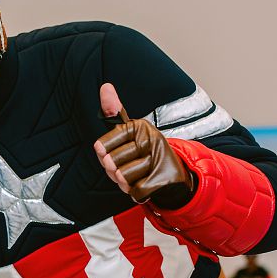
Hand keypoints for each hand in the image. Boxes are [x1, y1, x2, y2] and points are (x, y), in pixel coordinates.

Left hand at [93, 83, 194, 206]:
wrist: (174, 175)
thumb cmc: (144, 153)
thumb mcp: (129, 131)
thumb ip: (114, 112)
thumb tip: (105, 86)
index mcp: (140, 127)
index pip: (105, 143)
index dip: (102, 152)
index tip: (104, 152)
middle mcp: (151, 140)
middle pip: (112, 162)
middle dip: (112, 170)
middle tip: (124, 166)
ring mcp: (158, 160)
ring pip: (122, 177)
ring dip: (124, 181)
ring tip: (134, 175)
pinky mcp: (162, 179)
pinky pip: (133, 190)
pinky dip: (134, 191)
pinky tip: (144, 183)